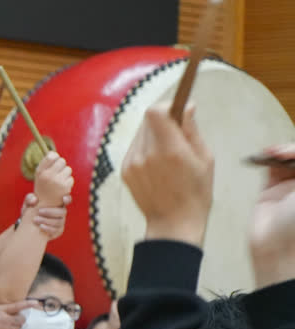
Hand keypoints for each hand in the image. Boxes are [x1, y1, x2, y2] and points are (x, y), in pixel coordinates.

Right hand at [0, 295, 31, 328]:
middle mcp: (4, 320)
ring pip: (18, 328)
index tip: (36, 302)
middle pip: (21, 320)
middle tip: (16, 317)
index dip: (28, 304)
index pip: (17, 306)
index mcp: (0, 310)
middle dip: (21, 318)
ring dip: (16, 326)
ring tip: (9, 324)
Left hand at [20, 193, 67, 238]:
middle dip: (51, 212)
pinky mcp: (57, 231)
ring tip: (36, 220)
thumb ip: (29, 198)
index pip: (67, 200)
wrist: (27, 225)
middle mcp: (61, 213)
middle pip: (62, 212)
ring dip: (47, 221)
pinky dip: (48, 229)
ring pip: (59, 222)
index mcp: (57, 203)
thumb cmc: (30, 211)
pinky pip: (56, 231)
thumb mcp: (27, 204)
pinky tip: (41, 227)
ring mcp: (60, 223)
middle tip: (39, 211)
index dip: (67, 199)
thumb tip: (34, 200)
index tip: (64, 198)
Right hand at [32, 152, 73, 207]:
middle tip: (56, 173)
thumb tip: (55, 154)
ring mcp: (57, 181)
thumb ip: (46, 163)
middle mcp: (48, 175)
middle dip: (61, 166)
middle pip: (62, 161)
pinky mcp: (65, 187)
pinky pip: (71, 178)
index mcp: (40, 171)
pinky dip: (68, 182)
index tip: (53, 162)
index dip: (55, 157)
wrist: (44, 206)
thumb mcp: (39, 174)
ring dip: (65, 174)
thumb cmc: (42, 187)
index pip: (52, 155)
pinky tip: (61, 187)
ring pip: (68, 169)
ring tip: (58, 181)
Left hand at [122, 103, 213, 245]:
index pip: (156, 112)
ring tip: (168, 152)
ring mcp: (131, 163)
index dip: (167, 106)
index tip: (179, 111)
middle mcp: (146, 154)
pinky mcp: (124, 170)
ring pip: (140, 133)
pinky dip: (145, 148)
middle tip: (177, 133)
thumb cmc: (196, 192)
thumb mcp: (205, 158)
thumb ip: (191, 130)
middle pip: (147, 120)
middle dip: (163, 120)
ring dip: (154, 134)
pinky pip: (134, 148)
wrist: (173, 223)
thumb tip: (186, 106)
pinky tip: (157, 163)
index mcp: (169, 150)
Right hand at [248, 144, 294, 287]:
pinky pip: (268, 170)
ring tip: (274, 152)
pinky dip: (265, 160)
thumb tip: (293, 155)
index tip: (293, 151)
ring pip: (285, 162)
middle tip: (285, 152)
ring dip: (280, 153)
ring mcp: (289, 190)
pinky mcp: (269, 193)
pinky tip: (264, 156)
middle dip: (291, 151)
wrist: (279, 247)